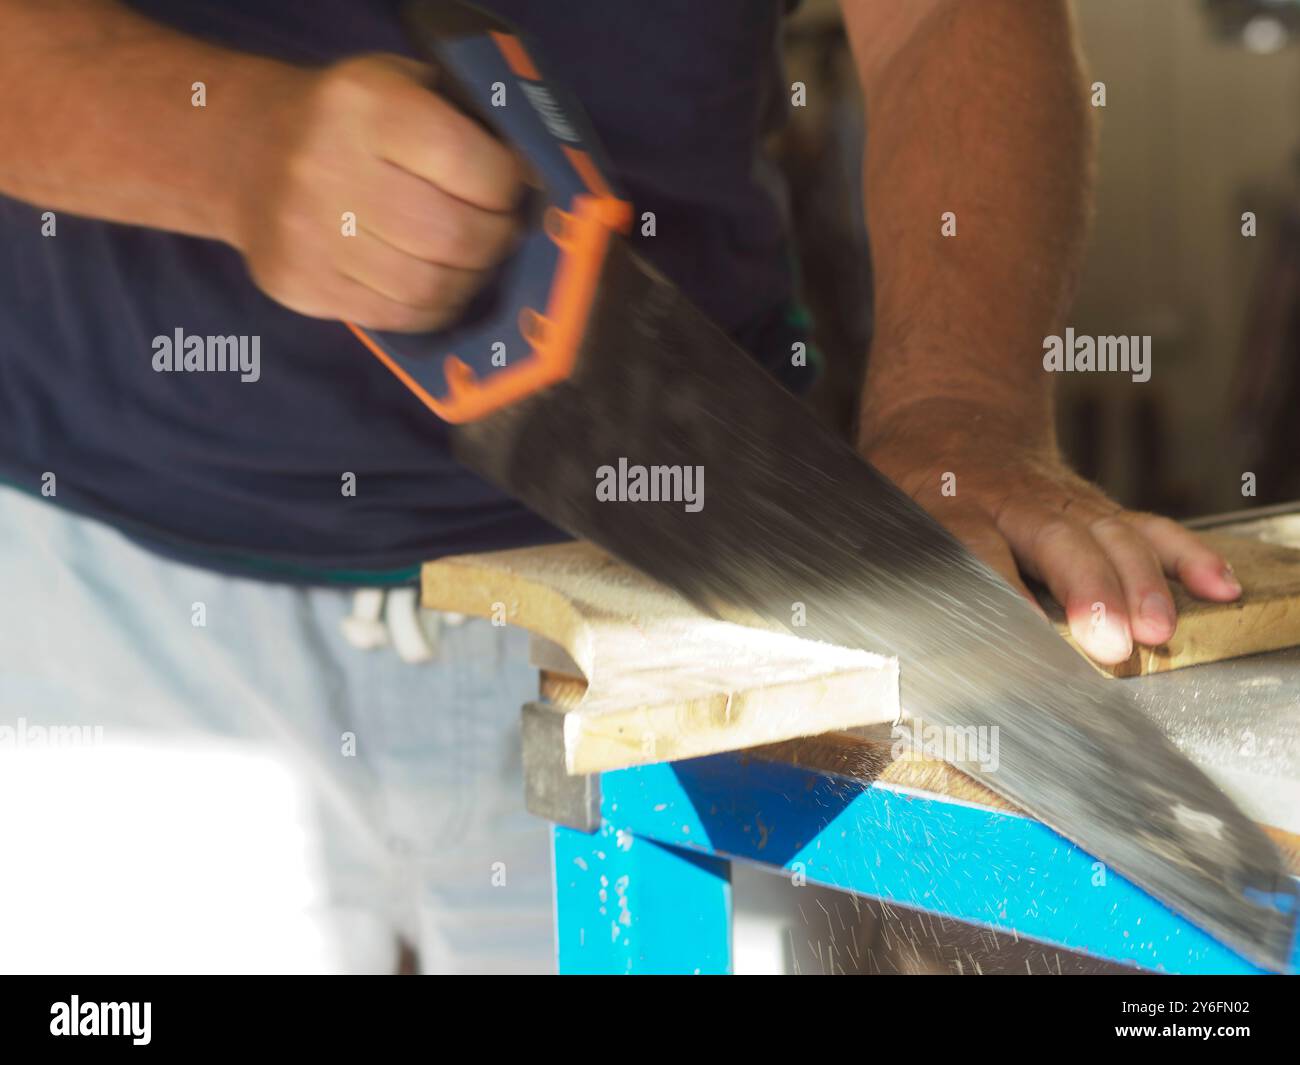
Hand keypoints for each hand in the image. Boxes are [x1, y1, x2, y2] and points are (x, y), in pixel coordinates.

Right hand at [233, 54, 522, 331]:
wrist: (246, 154)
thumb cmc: (350, 122)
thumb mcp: (399, 86)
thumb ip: (461, 123)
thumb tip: (534, 184)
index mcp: (365, 106)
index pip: (469, 164)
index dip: (507, 188)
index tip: (514, 191)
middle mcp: (328, 167)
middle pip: (452, 235)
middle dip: (495, 242)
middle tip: (502, 235)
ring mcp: (308, 233)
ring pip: (427, 286)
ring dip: (469, 282)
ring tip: (474, 263)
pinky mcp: (300, 284)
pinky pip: (395, 317)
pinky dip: (433, 309)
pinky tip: (440, 288)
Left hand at [861, 399, 1242, 664]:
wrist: (950, 415)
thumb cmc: (909, 482)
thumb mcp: (882, 510)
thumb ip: (888, 562)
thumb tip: (870, 630)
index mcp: (948, 502)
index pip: (973, 544)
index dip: (997, 586)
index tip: (1018, 631)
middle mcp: (1011, 500)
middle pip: (1055, 539)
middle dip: (1088, 590)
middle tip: (1109, 641)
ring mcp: (1061, 501)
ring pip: (1108, 533)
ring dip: (1138, 583)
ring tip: (1156, 629)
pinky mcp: (1095, 508)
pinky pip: (1146, 526)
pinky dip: (1185, 555)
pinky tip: (1216, 584)